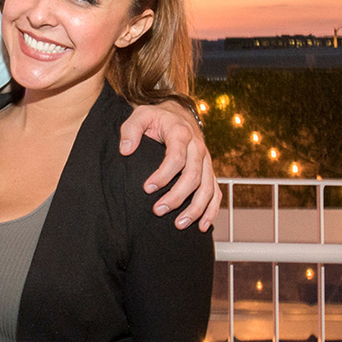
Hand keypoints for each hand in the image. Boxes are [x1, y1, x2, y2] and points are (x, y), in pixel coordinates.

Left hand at [120, 100, 221, 230]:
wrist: (177, 115)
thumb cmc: (156, 118)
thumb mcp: (140, 115)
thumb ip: (130, 130)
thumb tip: (125, 149)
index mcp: (181, 134)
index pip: (176, 158)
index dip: (163, 175)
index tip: (147, 188)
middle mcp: (198, 147)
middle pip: (193, 176)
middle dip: (176, 196)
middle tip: (158, 210)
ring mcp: (206, 161)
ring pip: (207, 188)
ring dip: (195, 209)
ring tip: (179, 224)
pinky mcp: (209, 171)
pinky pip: (216, 192)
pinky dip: (212, 210)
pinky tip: (203, 226)